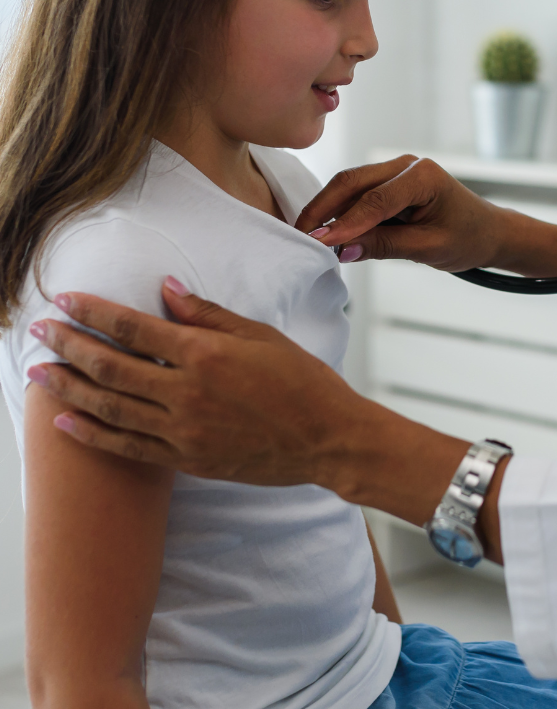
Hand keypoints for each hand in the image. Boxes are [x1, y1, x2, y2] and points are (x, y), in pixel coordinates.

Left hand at [27, 281, 369, 486]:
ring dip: (68, 388)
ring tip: (38, 373)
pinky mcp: (186, 458)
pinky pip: (127, 446)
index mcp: (206, 354)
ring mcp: (183, 430)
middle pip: (112, 366)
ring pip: (110, 407)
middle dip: (69, 346)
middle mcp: (187, 392)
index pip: (135, 328)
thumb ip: (208, 314)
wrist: (326, 438)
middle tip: (39, 331)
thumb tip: (166, 290)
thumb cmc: (301, 380)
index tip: (65, 299)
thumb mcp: (261, 334)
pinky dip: (92, 434)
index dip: (95, 312)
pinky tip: (65, 422)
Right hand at [295, 154, 511, 268]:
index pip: (375, 200)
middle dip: (324, 210)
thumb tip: (341, 250)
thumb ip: (385, 246)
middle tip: (300, 237)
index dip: (344, 224)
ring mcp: (396, 170)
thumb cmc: (467, 238)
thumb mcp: (428, 248)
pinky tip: (328, 232)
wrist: (487, 231)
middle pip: (353, 183)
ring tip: (309, 237)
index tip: (318, 243)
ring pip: (350, 186)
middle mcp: (406, 165)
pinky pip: (358, 193)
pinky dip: (341, 211)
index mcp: (423, 176)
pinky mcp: (389, 181)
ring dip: (329, 210)